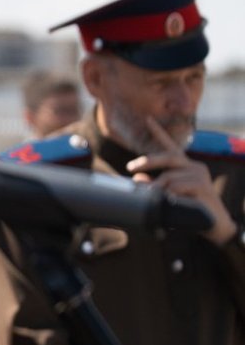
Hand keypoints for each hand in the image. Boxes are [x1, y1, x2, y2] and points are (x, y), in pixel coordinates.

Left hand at [129, 117, 237, 245]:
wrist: (214, 225)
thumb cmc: (188, 210)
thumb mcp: (167, 196)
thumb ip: (153, 186)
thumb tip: (137, 178)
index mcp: (185, 167)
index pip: (170, 147)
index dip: (158, 132)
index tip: (147, 119)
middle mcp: (194, 167)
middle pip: (168, 156)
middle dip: (147, 161)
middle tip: (130, 167)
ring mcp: (200, 174)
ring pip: (169, 177)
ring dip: (157, 189)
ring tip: (156, 201)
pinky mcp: (203, 185)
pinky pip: (177, 186)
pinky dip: (168, 195)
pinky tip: (170, 202)